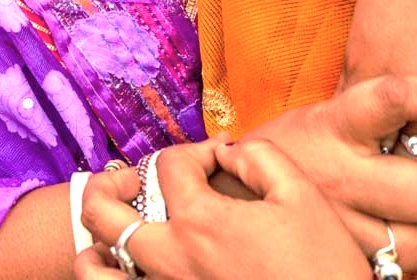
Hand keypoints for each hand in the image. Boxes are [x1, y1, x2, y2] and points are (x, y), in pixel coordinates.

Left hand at [73, 139, 367, 279]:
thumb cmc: (323, 268)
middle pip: (101, 212)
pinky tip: (127, 271)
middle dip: (108, 184)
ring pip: (93, 271)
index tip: (221, 157)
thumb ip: (260, 157)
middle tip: (132, 180)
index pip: (170, 165)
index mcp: (201, 221)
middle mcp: (170, 259)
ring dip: (94, 246)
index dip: (195, 149)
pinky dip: (111, 279)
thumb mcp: (302, 197)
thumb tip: (228, 152)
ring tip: (111, 236)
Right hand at [235, 74, 416, 268]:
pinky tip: (387, 235)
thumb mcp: (322, 116)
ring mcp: (339, 222)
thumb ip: (370, 113)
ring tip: (405, 213)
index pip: (396, 99)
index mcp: (334, 123)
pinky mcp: (341, 256)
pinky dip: (403, 254)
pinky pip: (399, 268)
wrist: (226, 194)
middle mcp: (337, 172)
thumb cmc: (291, 150)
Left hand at [343, 0, 416, 244]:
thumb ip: (371, 49)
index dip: (350, 159)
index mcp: (363, 59)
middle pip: (381, 153)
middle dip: (379, 187)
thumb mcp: (376, 4)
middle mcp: (396, 82)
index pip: (348, 128)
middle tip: (381, 215)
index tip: (347, 183)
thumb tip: (365, 82)